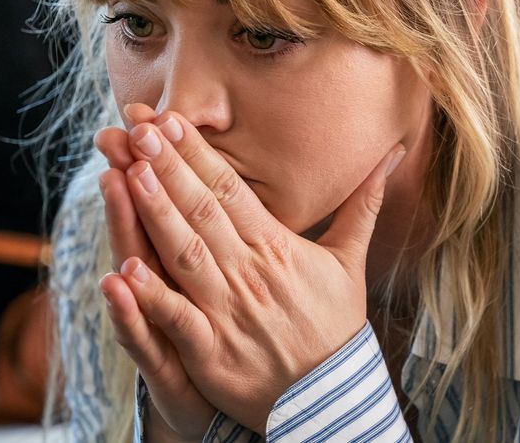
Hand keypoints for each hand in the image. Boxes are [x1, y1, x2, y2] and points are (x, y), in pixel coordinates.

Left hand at [109, 105, 405, 433]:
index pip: (230, 192)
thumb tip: (394, 155)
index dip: (198, 156)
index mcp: (277, 248)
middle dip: (168, 169)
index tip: (169, 122)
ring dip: (157, 215)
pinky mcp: (212, 354)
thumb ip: (363, 204)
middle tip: (137, 130)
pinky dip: (153, 298)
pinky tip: (125, 271)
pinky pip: (179, 321)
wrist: (332, 396)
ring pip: (186, 256)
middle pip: (203, 213)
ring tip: (129, 174)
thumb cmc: (335, 324)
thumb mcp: (349, 260)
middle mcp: (250, 274)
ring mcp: (229, 313)